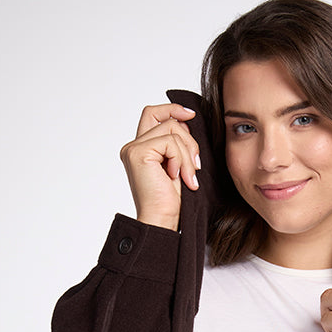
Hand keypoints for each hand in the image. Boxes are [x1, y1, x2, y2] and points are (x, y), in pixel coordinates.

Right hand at [120, 104, 200, 230]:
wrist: (162, 221)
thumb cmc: (171, 202)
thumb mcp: (179, 166)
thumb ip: (178, 143)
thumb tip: (187, 120)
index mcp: (141, 149)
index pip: (153, 114)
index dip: (172, 109)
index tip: (191, 115)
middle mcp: (133, 146)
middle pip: (166, 119)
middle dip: (189, 138)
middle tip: (197, 164)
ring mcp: (134, 149)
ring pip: (172, 129)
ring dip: (188, 154)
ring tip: (189, 177)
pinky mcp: (139, 153)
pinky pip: (170, 142)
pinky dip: (181, 160)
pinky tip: (178, 178)